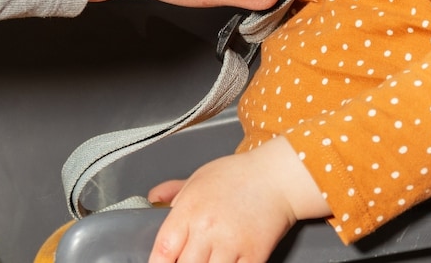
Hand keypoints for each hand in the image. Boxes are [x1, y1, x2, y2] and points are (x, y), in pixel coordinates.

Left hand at [145, 138, 328, 262]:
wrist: (276, 178)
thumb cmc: (237, 176)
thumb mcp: (198, 177)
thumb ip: (173, 192)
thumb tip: (153, 199)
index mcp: (189, 210)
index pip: (163, 249)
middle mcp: (207, 229)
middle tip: (187, 260)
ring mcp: (231, 244)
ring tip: (207, 261)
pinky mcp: (253, 256)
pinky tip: (225, 262)